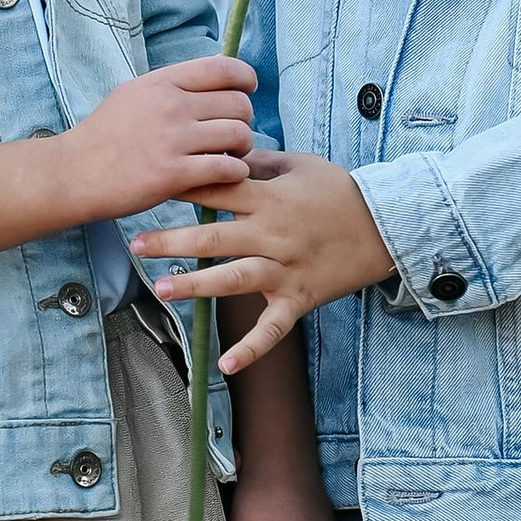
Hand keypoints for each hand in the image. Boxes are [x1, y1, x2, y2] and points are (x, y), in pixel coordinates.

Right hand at [57, 58, 256, 222]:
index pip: (223, 68)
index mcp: (161, 82)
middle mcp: (170, 106)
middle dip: (244, 120)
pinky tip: (224, 176)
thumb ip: (170, 86)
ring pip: (239, 135)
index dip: (246, 79)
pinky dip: (234, 173)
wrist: (72, 173)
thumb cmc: (104, 136)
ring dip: (242, 148)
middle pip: (239, 104)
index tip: (247, 91)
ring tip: (230, 156)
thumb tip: (211, 78)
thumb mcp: (133, 94)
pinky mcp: (174, 175)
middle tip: (233, 136)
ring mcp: (173, 140)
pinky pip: (228, 169)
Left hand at [133, 150, 397, 371]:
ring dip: (196, 286)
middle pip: (213, 239)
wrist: (387, 226)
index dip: (180, 190)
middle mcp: (273, 235)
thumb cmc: (340, 191)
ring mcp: (285, 270)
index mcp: (269, 199)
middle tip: (134, 244)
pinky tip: (225, 364)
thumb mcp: (300, 164)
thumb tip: (222, 156)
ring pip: (233, 279)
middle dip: (170, 242)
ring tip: (162, 290)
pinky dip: (251, 348)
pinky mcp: (299, 298)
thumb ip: (259, 162)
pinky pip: (273, 328)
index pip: (215, 192)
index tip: (148, 189)